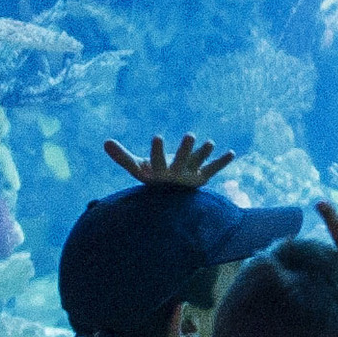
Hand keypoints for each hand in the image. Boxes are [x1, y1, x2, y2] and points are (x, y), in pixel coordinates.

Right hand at [105, 133, 235, 191]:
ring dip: (205, 153)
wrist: (169, 201)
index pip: (158, 161)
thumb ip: (123, 157)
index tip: (158, 136)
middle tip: (191, 134)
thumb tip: (105, 142)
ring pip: (198, 164)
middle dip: (186, 149)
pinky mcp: (202, 178)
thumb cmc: (152, 179)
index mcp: (159, 173)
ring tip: (211, 142)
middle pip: (181, 161)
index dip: (158, 150)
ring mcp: (190, 177)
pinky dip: (222, 162)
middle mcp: (175, 175)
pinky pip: (213, 169)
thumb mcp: (138, 169)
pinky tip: (232, 153)